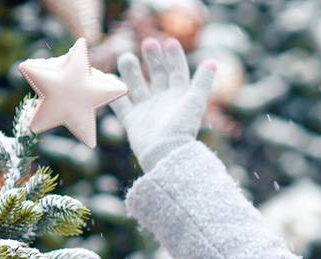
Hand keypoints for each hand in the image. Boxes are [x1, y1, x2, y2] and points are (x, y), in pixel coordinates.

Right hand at [111, 37, 215, 171]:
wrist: (164, 154)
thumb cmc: (181, 128)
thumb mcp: (194, 102)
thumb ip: (202, 81)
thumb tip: (212, 62)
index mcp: (179, 97)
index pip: (177, 72)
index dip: (175, 57)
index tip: (170, 42)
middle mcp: (163, 102)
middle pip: (156, 75)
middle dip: (152, 59)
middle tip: (148, 43)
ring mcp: (146, 111)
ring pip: (137, 86)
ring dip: (131, 71)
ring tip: (126, 57)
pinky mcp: (132, 121)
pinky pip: (120, 104)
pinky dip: (113, 93)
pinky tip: (108, 78)